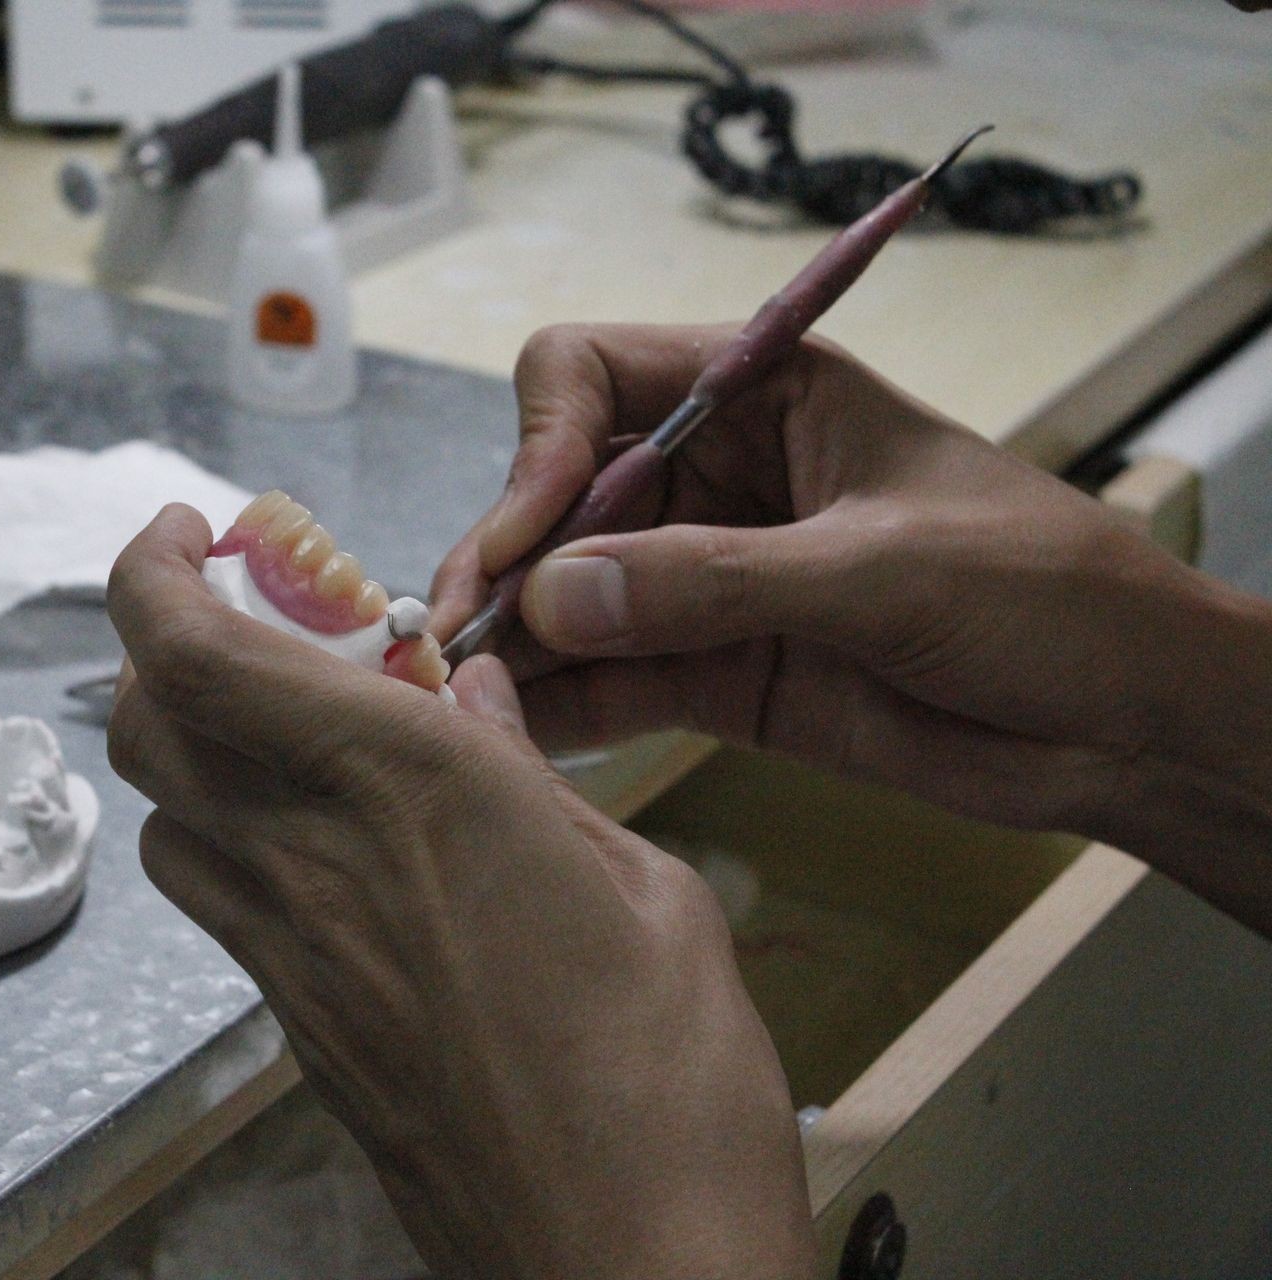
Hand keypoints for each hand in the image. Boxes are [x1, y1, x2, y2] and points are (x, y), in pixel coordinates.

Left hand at [108, 505, 816, 1279]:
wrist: (622, 1267)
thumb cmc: (668, 1079)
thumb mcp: (634, 885)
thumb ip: (528, 776)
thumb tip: (469, 696)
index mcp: (402, 785)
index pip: (188, 649)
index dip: (152, 570)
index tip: (191, 531)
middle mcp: (307, 860)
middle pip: (146, 722)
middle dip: (180, 643)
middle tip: (281, 625)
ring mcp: (284, 955)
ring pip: (169, 812)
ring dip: (208, 742)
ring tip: (318, 728)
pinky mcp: (295, 1027)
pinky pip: (222, 895)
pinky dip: (247, 831)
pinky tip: (352, 839)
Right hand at [433, 324, 1271, 932]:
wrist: (1126, 726)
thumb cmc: (1042, 594)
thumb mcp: (881, 568)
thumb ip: (716, 580)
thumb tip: (553, 596)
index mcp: (761, 393)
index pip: (591, 375)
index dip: (540, 448)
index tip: (525, 539)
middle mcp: (712, 476)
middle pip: (556, 494)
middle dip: (503, 558)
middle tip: (457, 638)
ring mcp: (704, 579)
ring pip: (566, 594)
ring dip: (510, 641)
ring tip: (459, 702)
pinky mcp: (710, 674)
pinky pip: (606, 680)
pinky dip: (554, 708)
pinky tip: (509, 740)